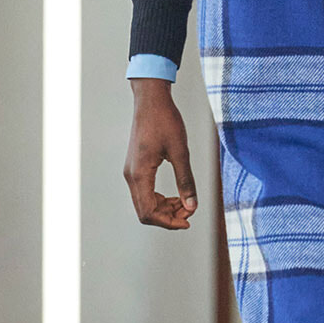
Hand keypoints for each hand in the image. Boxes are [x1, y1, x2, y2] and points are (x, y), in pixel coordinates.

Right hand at [124, 79, 197, 230]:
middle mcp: (131, 176)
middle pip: (145, 212)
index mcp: (140, 174)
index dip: (169, 222)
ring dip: (164, 209)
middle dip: (168, 217)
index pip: (149, 212)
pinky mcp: (135, 167)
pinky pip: (144, 192)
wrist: (151, 100)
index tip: (188, 220)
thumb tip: (192, 206)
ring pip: (144, 204)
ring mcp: (131, 172)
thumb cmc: (165, 120)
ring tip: (185, 202)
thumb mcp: (180, 151)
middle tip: (190, 210)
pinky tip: (176, 195)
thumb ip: (186, 181)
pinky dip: (160, 199)